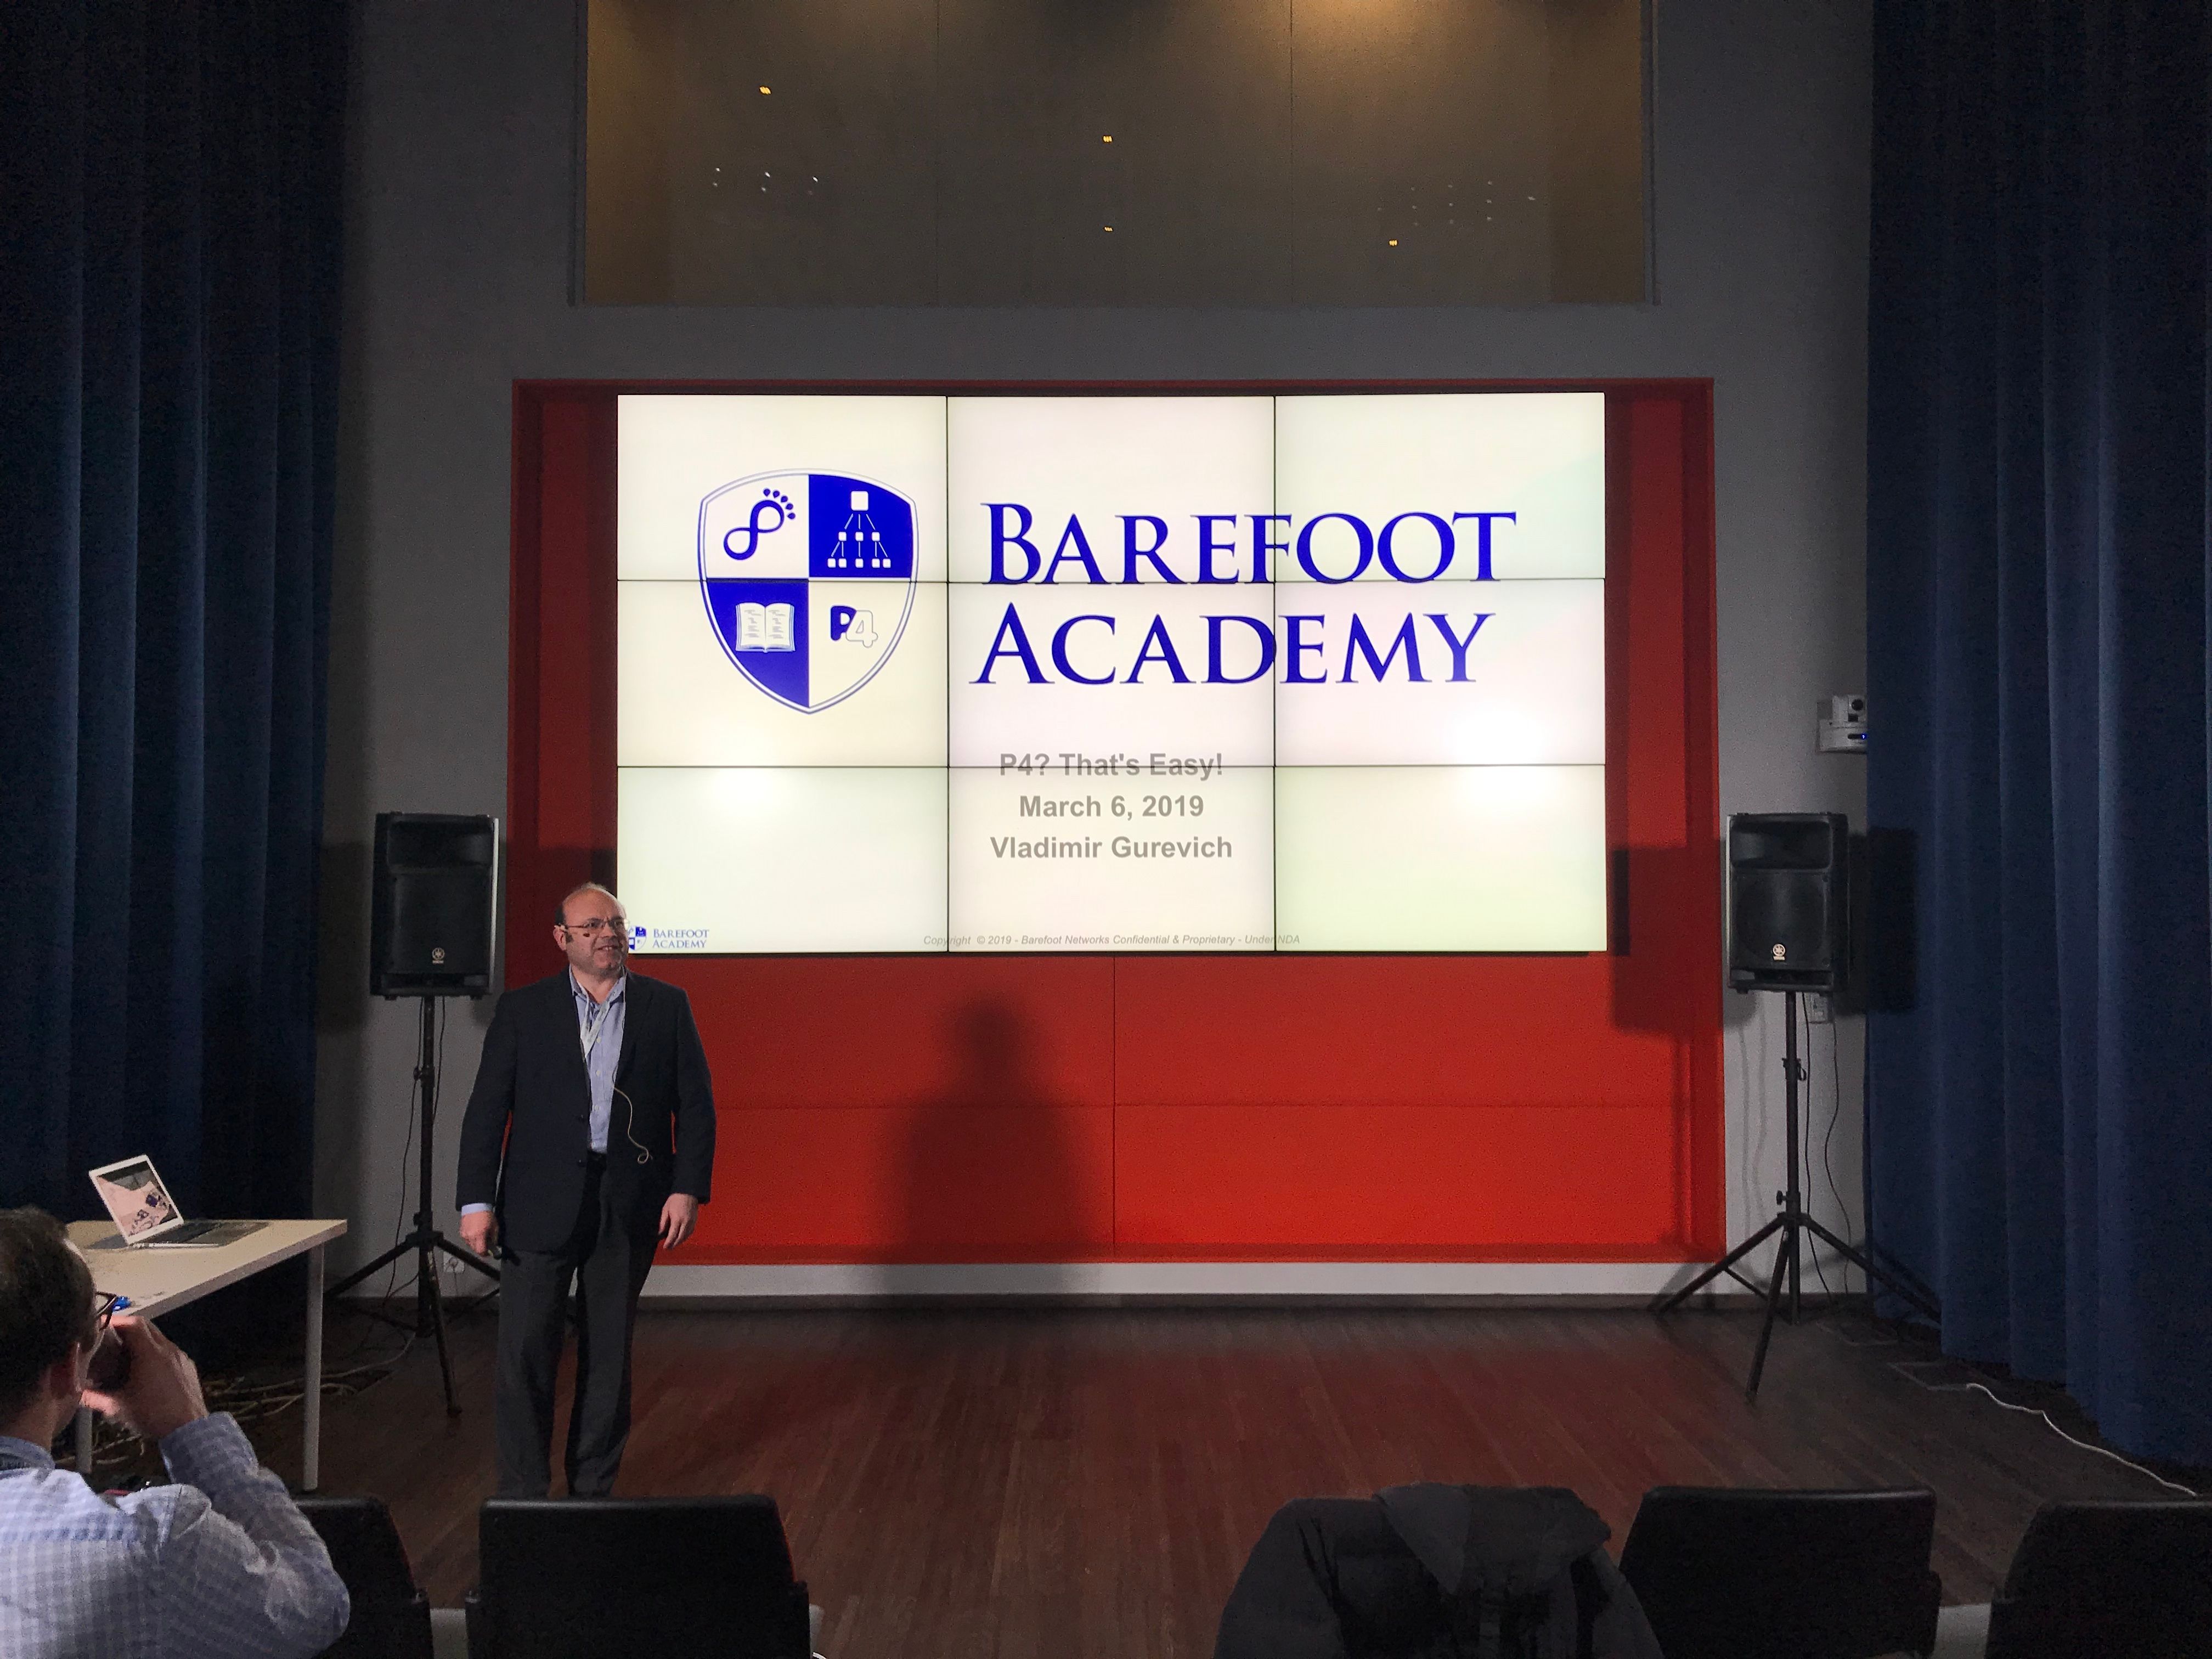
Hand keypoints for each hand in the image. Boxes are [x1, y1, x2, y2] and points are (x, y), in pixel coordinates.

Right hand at [80, 1315, 207, 1442]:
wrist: (188, 1427)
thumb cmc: (152, 1415)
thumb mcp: (119, 1407)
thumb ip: (94, 1397)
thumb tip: (76, 1392)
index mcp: (150, 1353)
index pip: (133, 1324)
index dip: (116, 1321)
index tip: (102, 1326)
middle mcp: (168, 1349)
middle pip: (147, 1327)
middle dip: (128, 1328)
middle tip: (110, 1338)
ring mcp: (180, 1356)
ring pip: (159, 1338)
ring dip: (142, 1341)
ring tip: (124, 1354)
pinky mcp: (188, 1366)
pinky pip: (169, 1351)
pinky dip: (155, 1352)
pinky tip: (145, 1369)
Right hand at [459, 1210, 497, 1256]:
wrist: (476, 1205)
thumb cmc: (486, 1214)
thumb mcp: (494, 1226)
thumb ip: (494, 1238)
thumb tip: (494, 1245)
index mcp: (479, 1235)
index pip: (481, 1251)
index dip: (485, 1254)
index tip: (489, 1253)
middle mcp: (470, 1236)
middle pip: (475, 1250)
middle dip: (481, 1249)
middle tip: (486, 1245)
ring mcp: (465, 1234)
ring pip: (470, 1245)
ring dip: (475, 1244)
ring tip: (480, 1237)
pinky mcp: (461, 1231)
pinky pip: (466, 1240)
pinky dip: (471, 1239)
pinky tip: (475, 1233)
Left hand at [658, 1193, 698, 1248]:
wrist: (688, 1191)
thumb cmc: (675, 1199)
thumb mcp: (665, 1209)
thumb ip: (663, 1222)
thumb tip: (660, 1233)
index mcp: (677, 1219)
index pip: (672, 1235)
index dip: (668, 1243)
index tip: (665, 1247)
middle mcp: (685, 1222)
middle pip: (680, 1238)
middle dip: (674, 1244)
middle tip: (668, 1248)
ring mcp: (691, 1222)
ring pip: (686, 1236)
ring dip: (680, 1241)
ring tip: (674, 1244)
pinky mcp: (695, 1220)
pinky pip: (690, 1231)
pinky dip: (686, 1236)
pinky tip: (682, 1237)